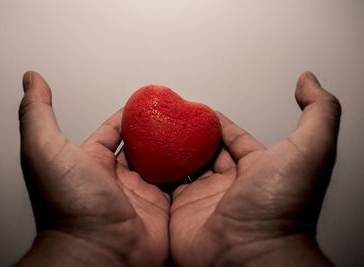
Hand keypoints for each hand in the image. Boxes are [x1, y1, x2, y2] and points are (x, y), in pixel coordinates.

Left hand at [17, 72, 169, 266]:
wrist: (99, 253)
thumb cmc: (70, 207)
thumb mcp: (46, 150)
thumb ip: (37, 113)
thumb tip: (31, 80)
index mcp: (90, 163)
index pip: (111, 132)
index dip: (125, 116)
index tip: (141, 103)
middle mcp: (114, 179)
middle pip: (138, 146)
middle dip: (153, 129)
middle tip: (170, 114)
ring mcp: (138, 194)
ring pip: (159, 163)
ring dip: (172, 147)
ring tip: (187, 129)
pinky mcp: (160, 207)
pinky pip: (176, 183)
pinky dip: (185, 170)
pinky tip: (195, 156)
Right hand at [170, 72, 340, 265]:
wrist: (250, 257)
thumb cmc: (280, 209)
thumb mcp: (309, 149)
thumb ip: (318, 111)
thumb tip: (308, 82)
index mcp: (258, 170)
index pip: (234, 139)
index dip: (219, 123)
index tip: (202, 110)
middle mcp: (231, 185)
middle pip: (207, 151)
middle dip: (191, 133)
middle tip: (174, 118)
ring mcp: (205, 199)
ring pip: (185, 167)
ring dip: (172, 149)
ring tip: (157, 131)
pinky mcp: (182, 212)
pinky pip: (166, 187)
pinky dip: (157, 172)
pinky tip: (148, 157)